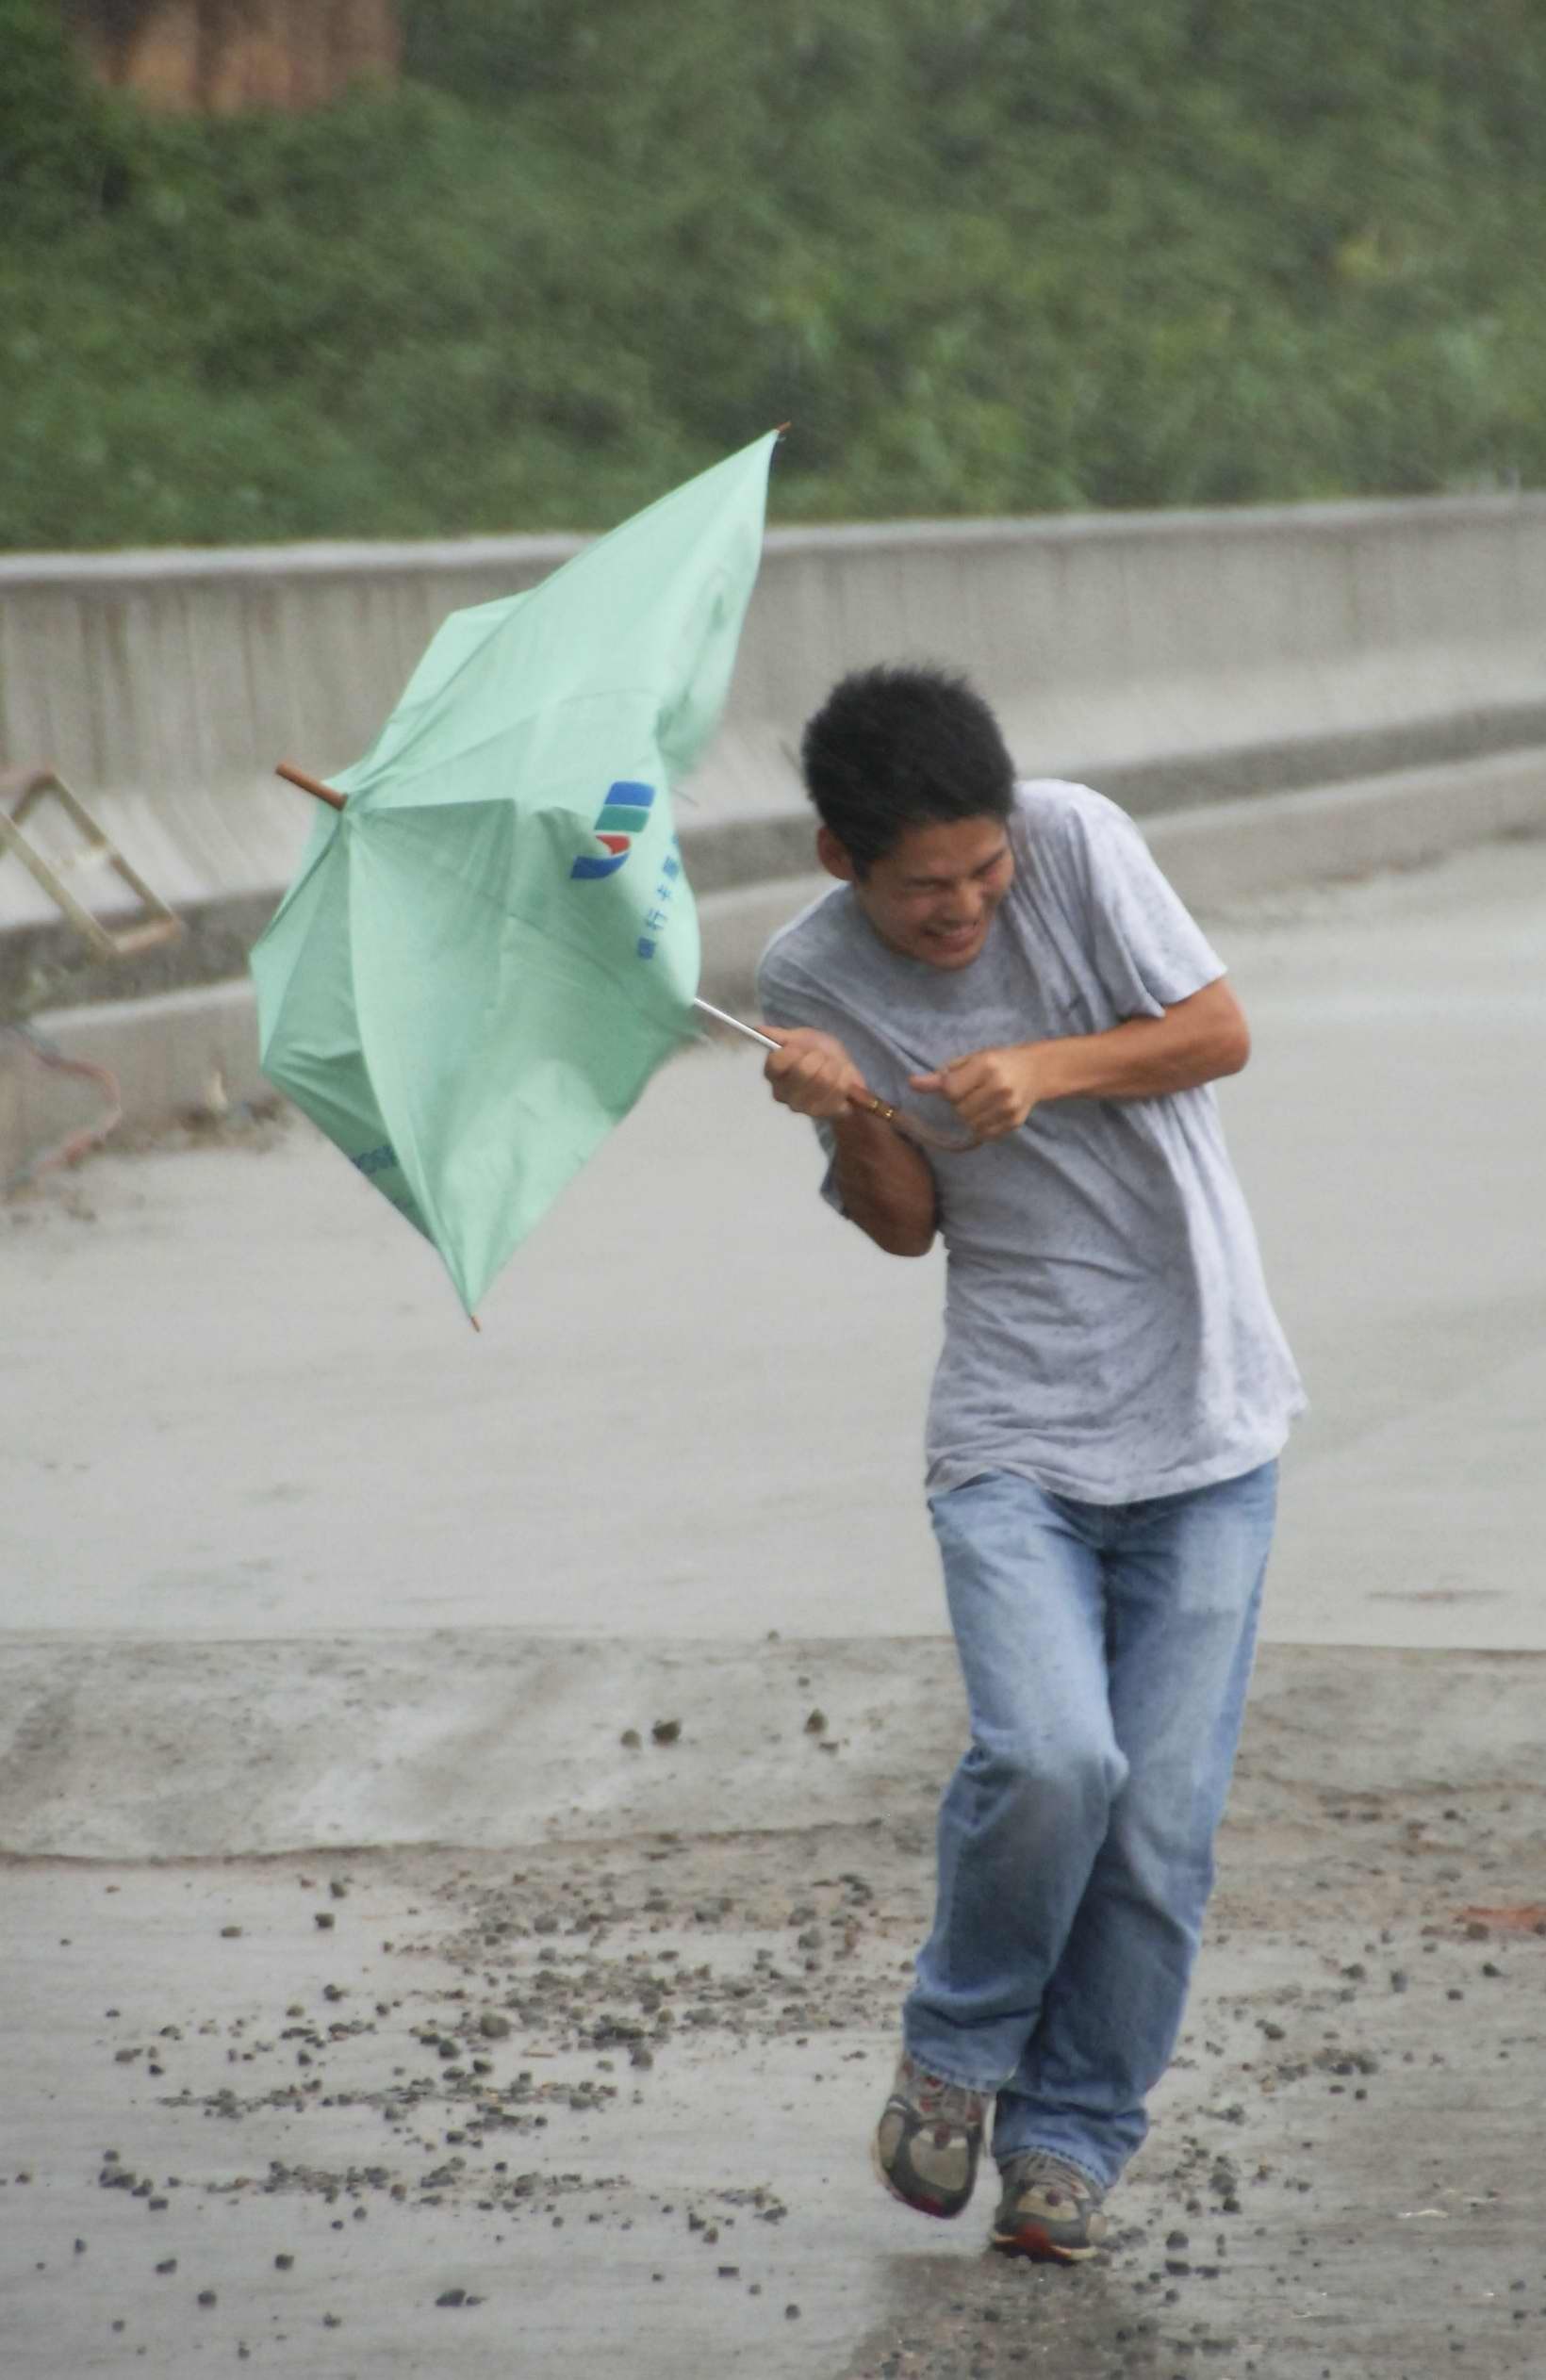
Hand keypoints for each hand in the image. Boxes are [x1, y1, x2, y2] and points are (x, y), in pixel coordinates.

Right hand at [761, 1025, 870, 1120]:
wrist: (840, 1072)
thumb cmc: (817, 1053)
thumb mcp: (800, 1038)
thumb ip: (779, 1035)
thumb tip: (757, 1030)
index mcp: (772, 1072)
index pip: (777, 1062)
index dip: (795, 1051)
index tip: (803, 1048)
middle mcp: (781, 1093)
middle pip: (803, 1070)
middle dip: (820, 1057)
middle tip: (823, 1058)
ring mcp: (801, 1107)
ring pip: (824, 1080)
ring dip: (836, 1067)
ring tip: (835, 1067)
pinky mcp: (822, 1113)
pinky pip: (839, 1091)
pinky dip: (846, 1079)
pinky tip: (843, 1079)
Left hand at [909, 1044, 1046, 1139]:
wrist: (1036, 1070)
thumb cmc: (998, 1062)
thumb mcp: (972, 1059)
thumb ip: (943, 1073)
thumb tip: (913, 1084)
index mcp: (987, 1066)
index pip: (950, 1090)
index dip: (948, 1089)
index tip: (957, 1083)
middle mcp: (1000, 1087)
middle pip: (959, 1110)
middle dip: (960, 1103)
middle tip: (973, 1091)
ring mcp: (1009, 1107)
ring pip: (970, 1124)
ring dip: (970, 1115)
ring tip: (982, 1101)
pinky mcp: (1014, 1123)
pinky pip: (984, 1134)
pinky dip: (981, 1126)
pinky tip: (990, 1111)